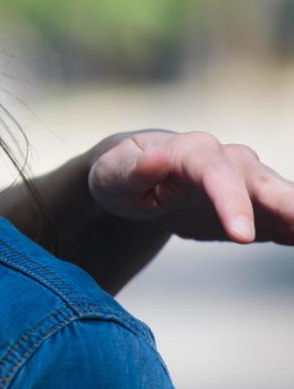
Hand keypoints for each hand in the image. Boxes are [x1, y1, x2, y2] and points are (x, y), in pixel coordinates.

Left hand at [89, 131, 293, 243]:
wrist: (136, 177)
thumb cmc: (120, 173)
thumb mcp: (112, 172)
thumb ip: (131, 169)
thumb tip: (154, 159)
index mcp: (190, 151)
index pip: (214, 173)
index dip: (230, 201)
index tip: (241, 236)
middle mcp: (226, 161)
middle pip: (261, 180)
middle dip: (288, 202)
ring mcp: (244, 184)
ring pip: (279, 197)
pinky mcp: (253, 209)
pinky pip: (281, 219)